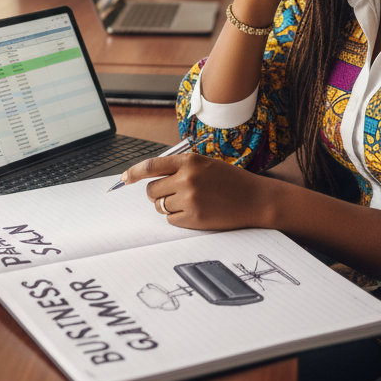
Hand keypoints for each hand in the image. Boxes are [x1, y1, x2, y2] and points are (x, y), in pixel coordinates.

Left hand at [121, 153, 279, 229]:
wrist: (256, 199)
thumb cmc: (232, 181)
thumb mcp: (207, 165)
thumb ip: (181, 167)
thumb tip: (152, 177)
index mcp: (190, 161)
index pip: (151, 166)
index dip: (134, 173)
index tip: (124, 178)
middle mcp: (187, 178)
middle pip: (152, 190)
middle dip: (157, 193)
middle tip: (172, 194)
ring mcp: (190, 198)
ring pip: (161, 206)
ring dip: (170, 206)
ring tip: (191, 202)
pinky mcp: (194, 217)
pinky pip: (171, 220)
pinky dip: (179, 218)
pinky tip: (196, 212)